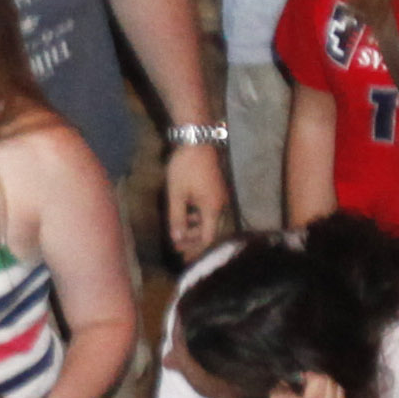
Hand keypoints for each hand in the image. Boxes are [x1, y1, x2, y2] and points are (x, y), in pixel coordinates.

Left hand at [162, 143, 232, 257]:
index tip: (183, 257)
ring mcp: (221, 197)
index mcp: (212, 208)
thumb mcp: (176, 194)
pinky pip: (211, 211)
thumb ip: (177, 219)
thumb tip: (177, 240)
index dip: (195, 250)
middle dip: (194, 242)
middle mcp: (221, 205)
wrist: (197, 140)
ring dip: (196, 230)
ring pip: (211, 221)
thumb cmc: (185, 167)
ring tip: (181, 236)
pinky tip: (188, 217)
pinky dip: (200, 218)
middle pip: (211, 231)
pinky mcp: (218, 190)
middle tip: (180, 251)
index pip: (207, 238)